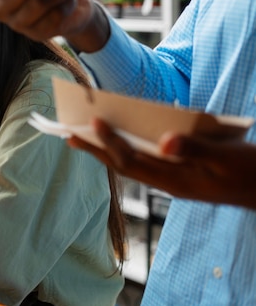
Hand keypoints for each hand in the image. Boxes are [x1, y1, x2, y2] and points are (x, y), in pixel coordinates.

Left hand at [68, 118, 255, 209]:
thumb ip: (196, 148)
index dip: (111, 142)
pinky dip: (127, 151)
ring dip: (106, 151)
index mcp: (176, 180)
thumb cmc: (250, 171)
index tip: (93, 122)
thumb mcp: (226, 157)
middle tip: (68, 135)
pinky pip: (144, 163)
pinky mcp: (177, 175)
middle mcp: (167, 183)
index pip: (133, 161)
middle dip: (96, 150)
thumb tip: (165, 141)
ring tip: (84, 137)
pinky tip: (118, 140)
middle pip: (123, 165)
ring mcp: (171, 181)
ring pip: (131, 165)